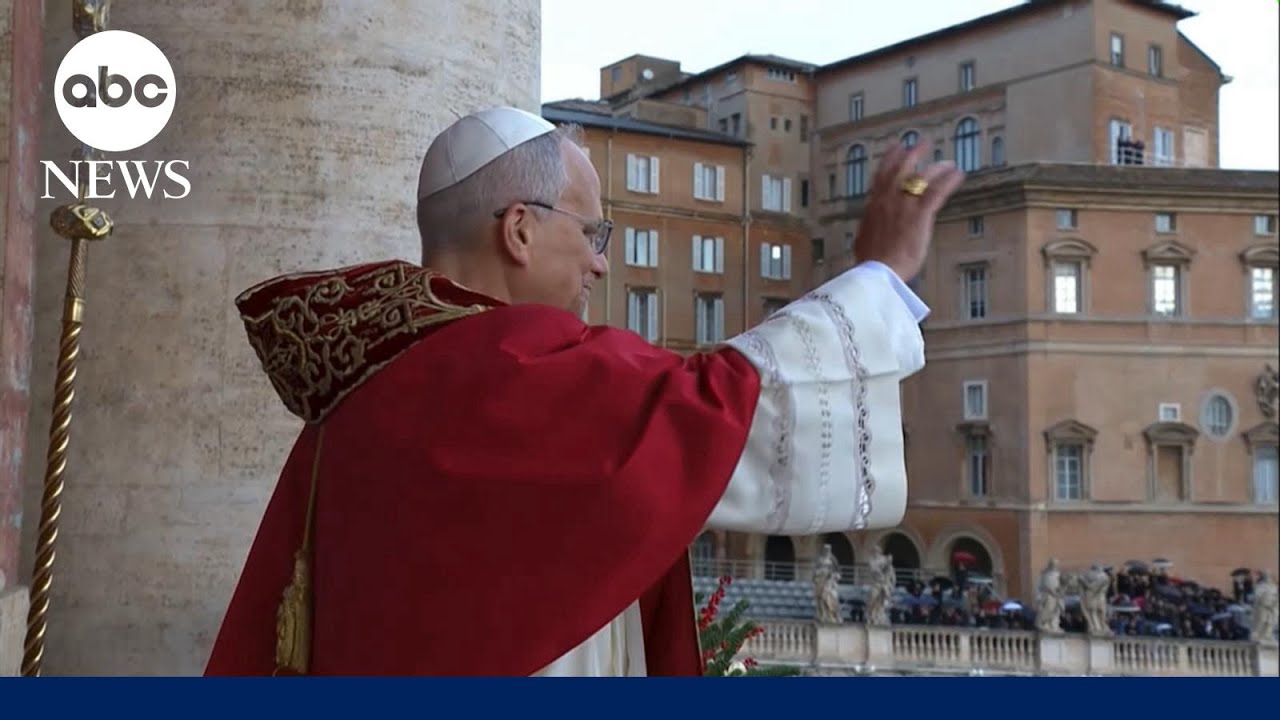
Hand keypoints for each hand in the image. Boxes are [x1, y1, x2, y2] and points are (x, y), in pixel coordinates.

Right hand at [853, 143, 965, 282]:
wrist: (878, 269)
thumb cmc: (871, 261)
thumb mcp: (864, 239)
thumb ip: (870, 229)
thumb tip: (868, 232)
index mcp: (874, 205)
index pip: (881, 175)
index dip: (889, 159)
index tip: (895, 147)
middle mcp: (888, 199)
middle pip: (901, 168)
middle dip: (913, 153)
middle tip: (922, 143)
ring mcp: (905, 205)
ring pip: (922, 177)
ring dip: (936, 167)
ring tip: (946, 162)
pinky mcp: (920, 214)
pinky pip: (938, 191)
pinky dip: (949, 181)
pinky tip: (958, 174)